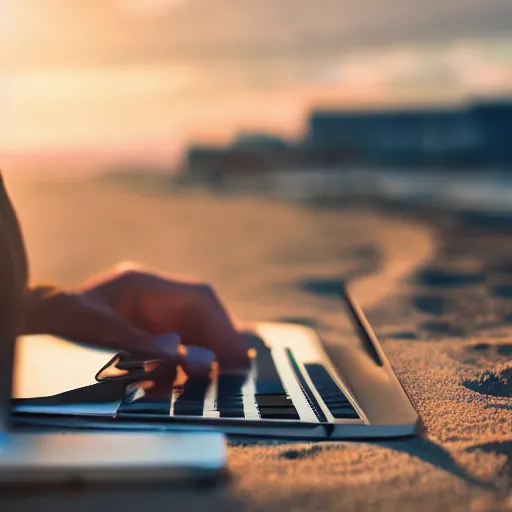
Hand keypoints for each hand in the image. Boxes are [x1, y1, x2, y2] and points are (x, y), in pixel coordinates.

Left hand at [24, 263, 248, 370]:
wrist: (34, 331)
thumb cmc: (62, 326)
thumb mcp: (104, 335)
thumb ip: (150, 347)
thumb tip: (198, 360)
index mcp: (143, 285)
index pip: (198, 297)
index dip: (222, 324)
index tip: (237, 353)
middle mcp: (150, 298)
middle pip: (198, 317)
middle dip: (215, 344)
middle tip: (233, 372)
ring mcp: (145, 316)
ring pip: (188, 334)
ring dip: (200, 357)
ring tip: (210, 381)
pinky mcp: (139, 335)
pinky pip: (170, 350)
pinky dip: (178, 368)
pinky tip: (178, 385)